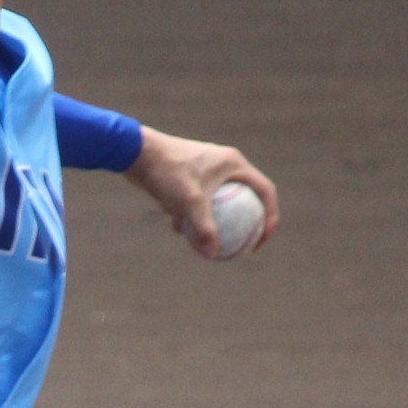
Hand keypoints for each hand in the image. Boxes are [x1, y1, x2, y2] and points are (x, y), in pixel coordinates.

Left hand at [125, 124, 279, 258]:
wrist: (135, 152)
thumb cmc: (167, 171)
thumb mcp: (188, 202)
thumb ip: (203, 228)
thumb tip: (212, 254)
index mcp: (234, 164)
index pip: (266, 191)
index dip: (271, 217)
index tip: (262, 240)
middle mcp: (224, 165)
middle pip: (244, 199)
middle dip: (242, 224)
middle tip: (242, 245)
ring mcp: (206, 171)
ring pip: (218, 203)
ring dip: (212, 222)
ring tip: (205, 242)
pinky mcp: (189, 178)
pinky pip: (198, 202)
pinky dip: (191, 216)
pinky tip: (176, 229)